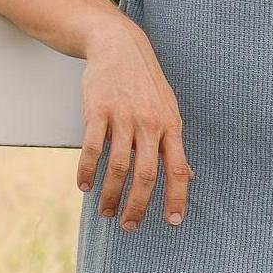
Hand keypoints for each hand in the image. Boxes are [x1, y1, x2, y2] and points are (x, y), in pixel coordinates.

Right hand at [79, 20, 191, 228]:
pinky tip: (84, 186)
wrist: (119, 46)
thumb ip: (174, 144)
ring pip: (118, 167)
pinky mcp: (98, 111)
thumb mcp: (168, 110)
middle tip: (128, 226)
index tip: (173, 222)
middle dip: (137, 206)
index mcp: (171, 127)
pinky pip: (92, 148)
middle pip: (146, 175)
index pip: (178, 169)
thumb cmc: (145, 83)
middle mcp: (150, 124)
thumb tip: (188, 175)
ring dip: (110, 195)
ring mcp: (124, 117)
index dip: (177, 198)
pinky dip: (87, 171)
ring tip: (105, 212)